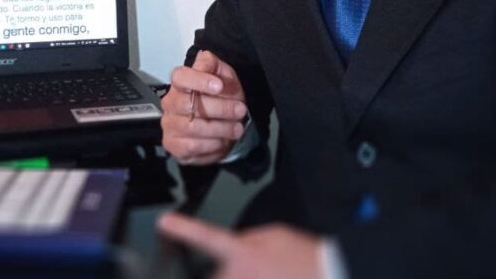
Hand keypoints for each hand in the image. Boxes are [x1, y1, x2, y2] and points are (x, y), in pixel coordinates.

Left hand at [157, 212, 323, 278]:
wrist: (330, 275)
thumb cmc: (305, 260)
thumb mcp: (276, 236)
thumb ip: (248, 239)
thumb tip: (235, 246)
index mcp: (243, 253)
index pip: (206, 236)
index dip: (183, 229)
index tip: (165, 222)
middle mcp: (236, 276)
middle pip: (214, 273)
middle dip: (227, 270)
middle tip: (257, 269)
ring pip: (224, 278)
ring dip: (239, 277)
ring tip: (266, 274)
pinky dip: (252, 278)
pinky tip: (268, 275)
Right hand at [161, 49, 247, 164]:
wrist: (221, 123)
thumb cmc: (220, 96)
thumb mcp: (223, 75)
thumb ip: (213, 65)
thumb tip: (204, 59)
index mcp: (180, 83)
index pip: (180, 77)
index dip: (198, 80)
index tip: (219, 86)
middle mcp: (170, 102)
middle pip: (188, 105)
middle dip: (219, 108)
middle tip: (240, 110)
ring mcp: (169, 124)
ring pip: (192, 127)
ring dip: (220, 128)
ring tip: (237, 128)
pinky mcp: (172, 145)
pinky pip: (191, 147)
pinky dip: (211, 145)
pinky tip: (223, 141)